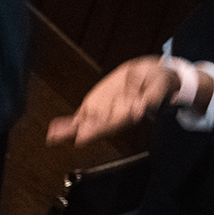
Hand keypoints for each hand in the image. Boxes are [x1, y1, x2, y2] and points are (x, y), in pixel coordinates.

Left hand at [46, 55, 185, 147]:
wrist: (151, 76)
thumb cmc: (159, 83)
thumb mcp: (160, 86)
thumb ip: (153, 98)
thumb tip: (142, 110)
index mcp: (129, 114)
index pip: (112, 124)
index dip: (97, 130)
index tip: (83, 136)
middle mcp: (114, 117)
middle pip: (95, 128)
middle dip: (81, 133)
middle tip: (66, 138)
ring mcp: (103, 114)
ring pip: (83, 126)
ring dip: (68, 132)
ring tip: (53, 136)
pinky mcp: (96, 106)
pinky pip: (79, 118)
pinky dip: (67, 124)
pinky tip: (54, 130)